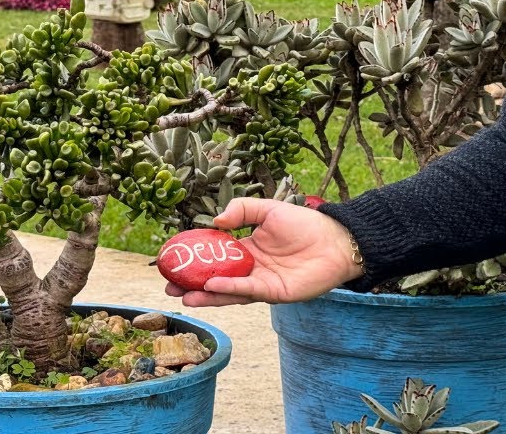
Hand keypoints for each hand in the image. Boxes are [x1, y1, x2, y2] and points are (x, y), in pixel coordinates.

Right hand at [165, 198, 362, 306]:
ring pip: (228, 292)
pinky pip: (248, 292)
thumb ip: (242, 210)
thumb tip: (216, 221)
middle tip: (170, 286)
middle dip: (192, 284)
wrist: (336, 240)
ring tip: (183, 296)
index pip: (214, 257)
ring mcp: (261, 284)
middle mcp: (250, 270)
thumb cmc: (305, 224)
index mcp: (247, 250)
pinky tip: (211, 286)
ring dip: (206, 294)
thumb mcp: (268, 209)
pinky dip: (229, 290)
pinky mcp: (274, 293)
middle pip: (216, 280)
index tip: (173, 260)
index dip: (194, 260)